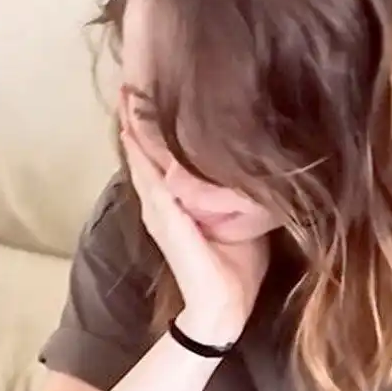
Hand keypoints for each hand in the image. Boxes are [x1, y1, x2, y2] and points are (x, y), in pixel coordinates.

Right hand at [119, 95, 268, 346]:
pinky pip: (149, 176)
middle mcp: (161, 203)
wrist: (225, 310)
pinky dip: (140, 151)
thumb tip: (264, 158)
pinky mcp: (164, 218)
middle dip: (136, 117)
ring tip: (127, 93)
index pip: (161, 155)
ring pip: (141, 158)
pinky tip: (134, 127)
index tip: (152, 88)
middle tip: (129, 80)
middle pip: (144, 151)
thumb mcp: (241, 216)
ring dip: (132, 126)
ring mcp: (159, 210)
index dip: (154, 125)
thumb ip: (238, 190)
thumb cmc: (236, 268)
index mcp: (178, 202)